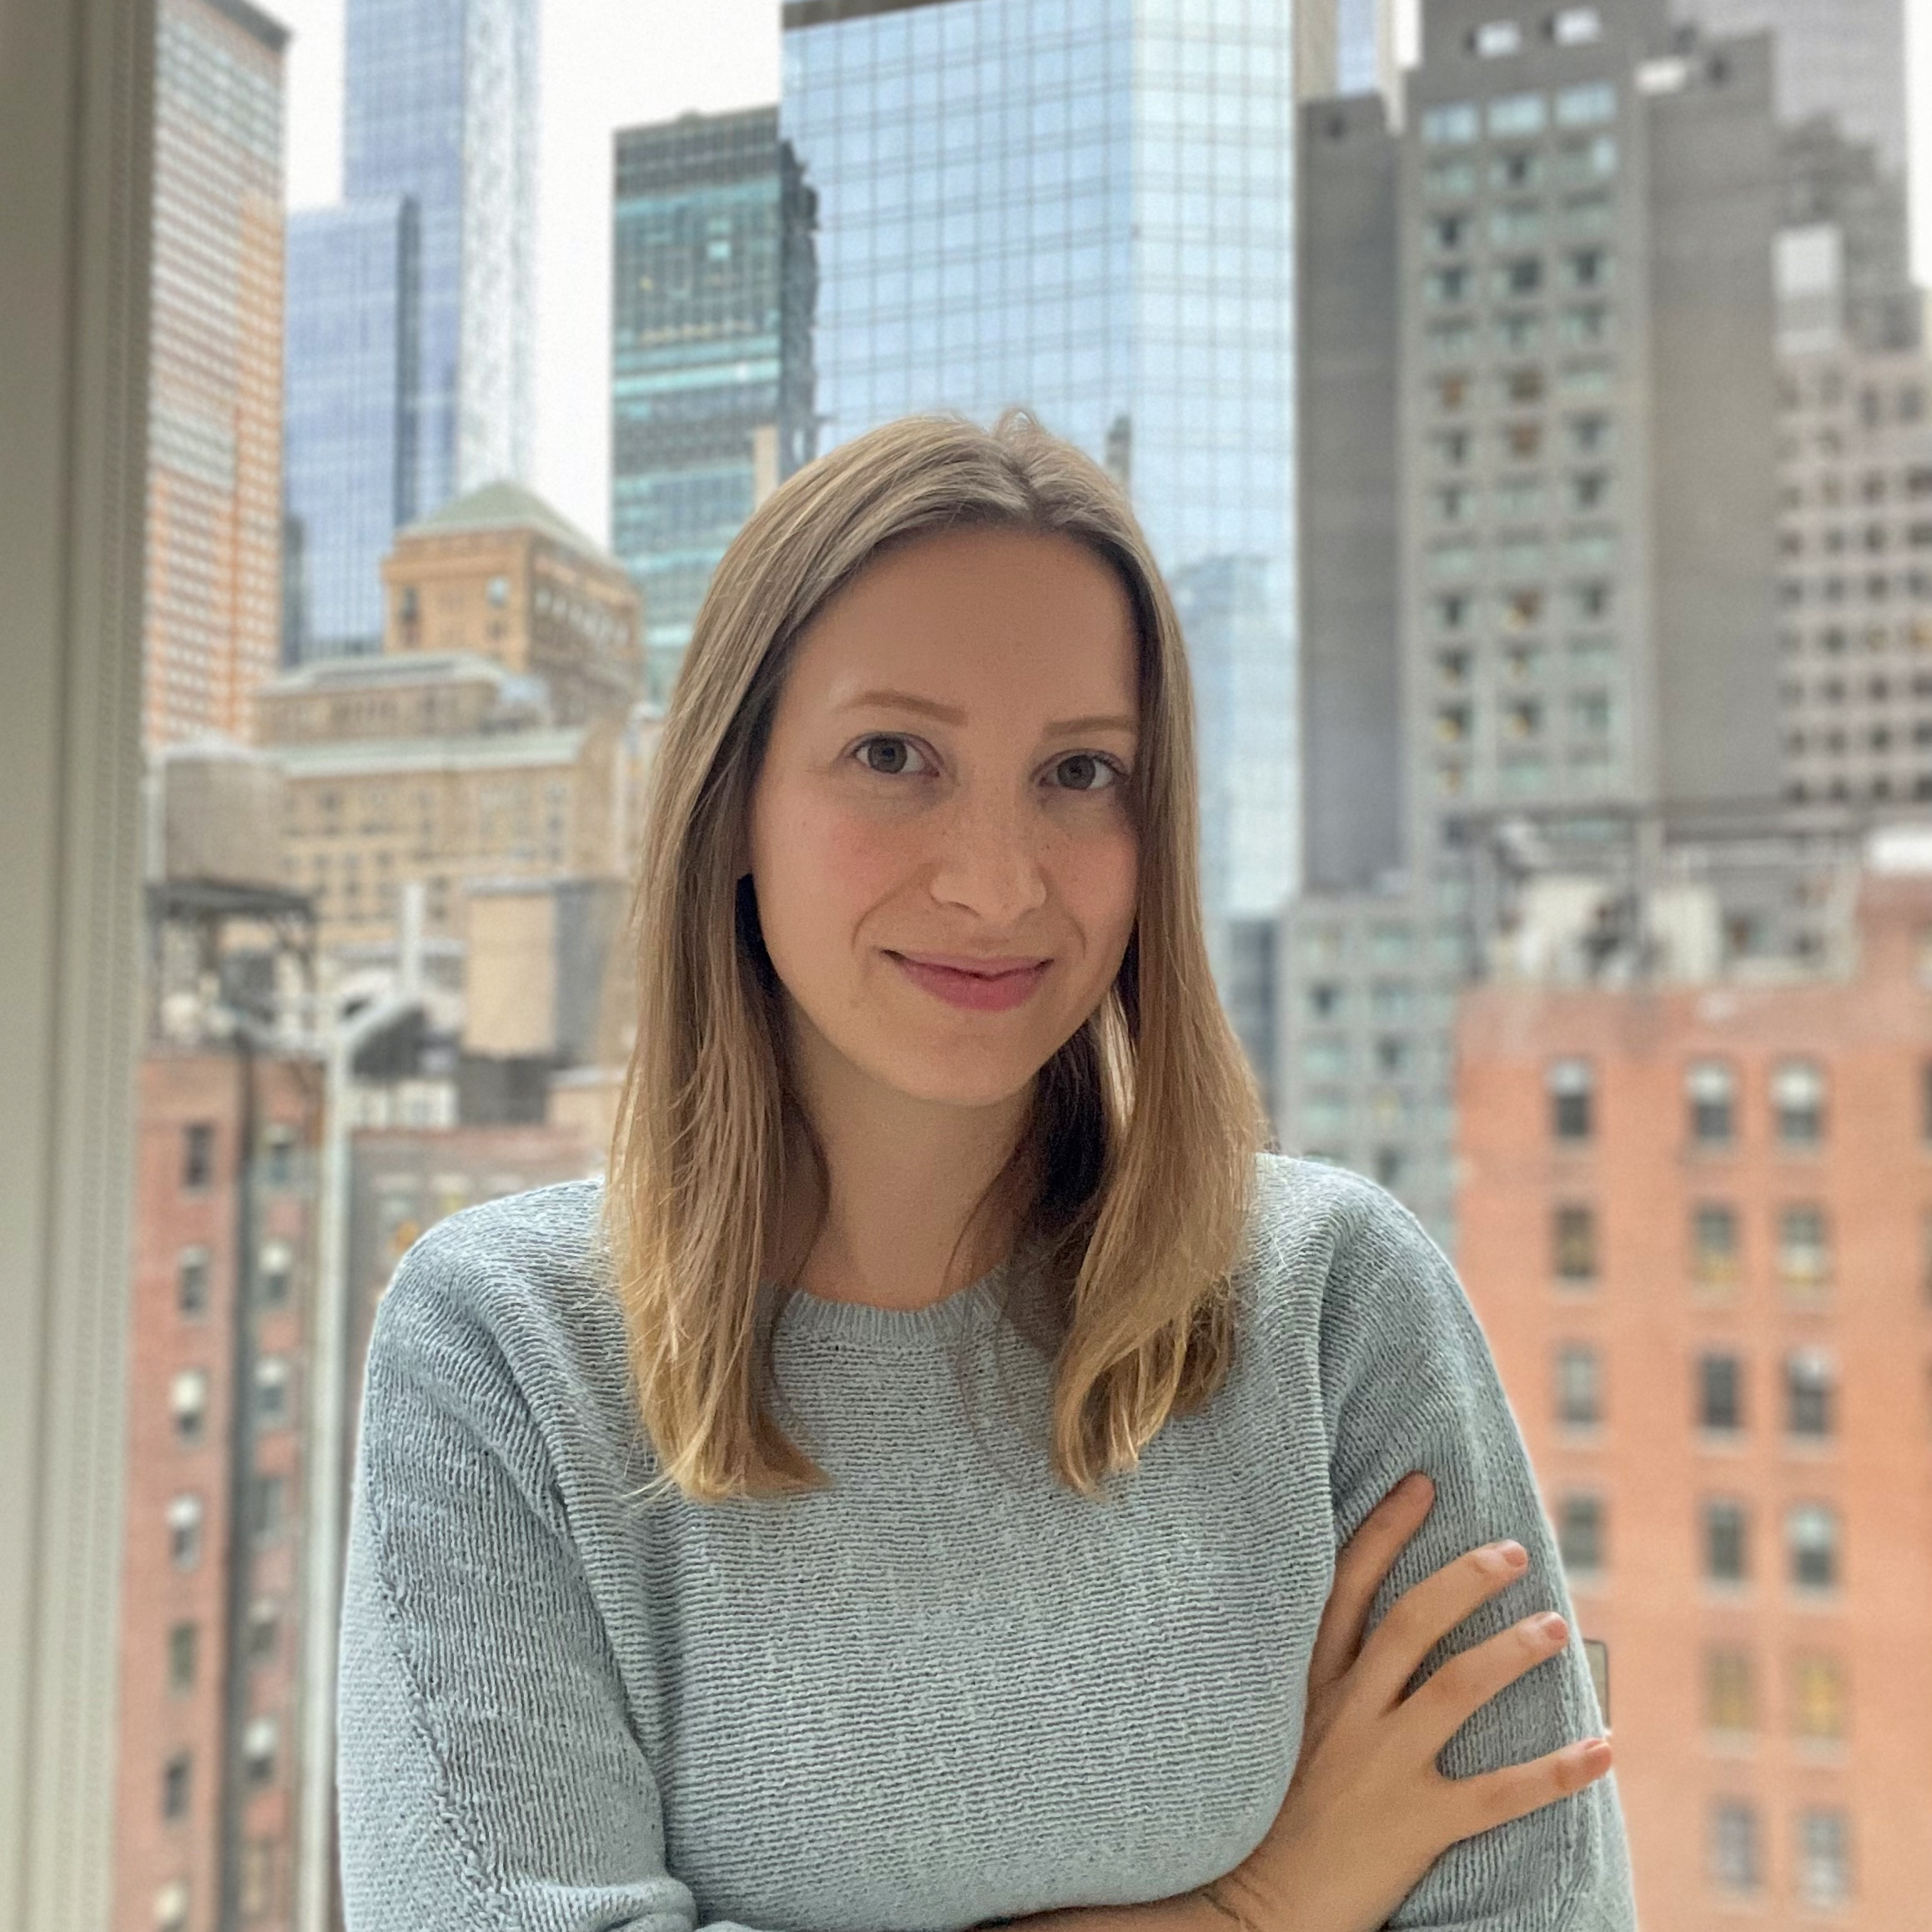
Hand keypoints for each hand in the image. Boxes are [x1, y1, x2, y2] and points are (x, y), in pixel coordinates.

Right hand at [1198, 1473, 1612, 1931]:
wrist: (1253, 1910)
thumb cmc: (1267, 1820)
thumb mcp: (1278, 1732)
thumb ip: (1322, 1683)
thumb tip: (1366, 1637)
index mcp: (1310, 1686)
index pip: (1348, 1587)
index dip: (1385, 1529)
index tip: (1422, 1484)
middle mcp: (1346, 1713)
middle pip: (1409, 1621)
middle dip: (1464, 1578)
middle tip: (1513, 1551)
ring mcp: (1382, 1767)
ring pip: (1455, 1689)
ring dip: (1511, 1652)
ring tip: (1556, 1626)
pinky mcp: (1416, 1825)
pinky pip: (1499, 1793)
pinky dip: (1558, 1770)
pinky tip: (1602, 1747)